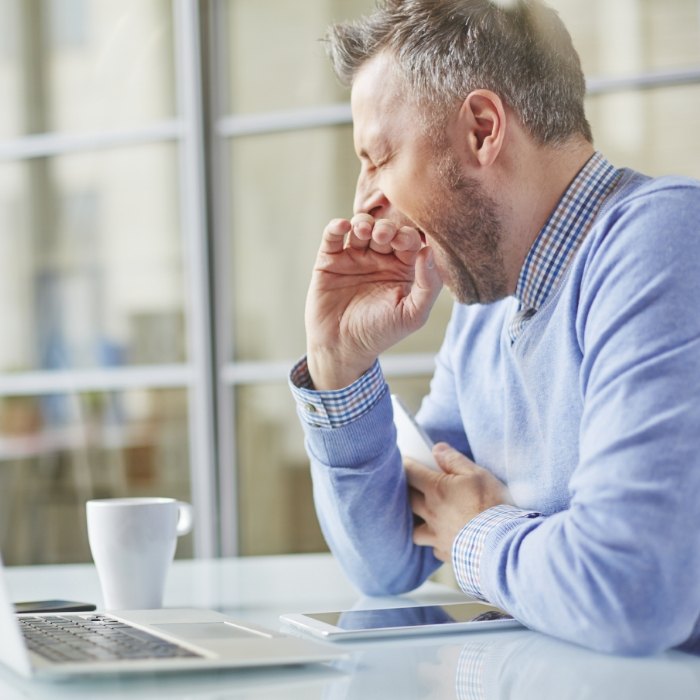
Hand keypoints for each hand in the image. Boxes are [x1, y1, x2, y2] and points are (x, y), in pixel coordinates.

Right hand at [305, 214, 442, 388]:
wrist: (343, 348)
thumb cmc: (381, 333)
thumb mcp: (413, 314)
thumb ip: (428, 285)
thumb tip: (429, 251)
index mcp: (402, 268)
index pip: (408, 241)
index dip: (407, 236)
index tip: (404, 242)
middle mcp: (379, 259)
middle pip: (385, 229)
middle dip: (385, 227)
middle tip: (383, 235)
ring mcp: (353, 258)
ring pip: (360, 227)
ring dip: (363, 223)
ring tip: (364, 231)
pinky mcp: (329, 261)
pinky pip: (333, 237)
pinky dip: (336, 227)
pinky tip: (343, 227)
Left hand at [405, 443, 512, 561]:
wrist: (503, 543)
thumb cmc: (492, 505)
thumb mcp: (478, 474)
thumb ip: (454, 460)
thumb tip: (437, 449)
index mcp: (437, 490)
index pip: (411, 473)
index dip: (406, 465)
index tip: (405, 462)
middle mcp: (432, 513)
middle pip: (408, 500)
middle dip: (407, 491)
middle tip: (412, 486)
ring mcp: (437, 535)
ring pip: (415, 530)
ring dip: (418, 522)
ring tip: (426, 518)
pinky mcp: (447, 553)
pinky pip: (434, 548)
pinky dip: (437, 542)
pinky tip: (445, 538)